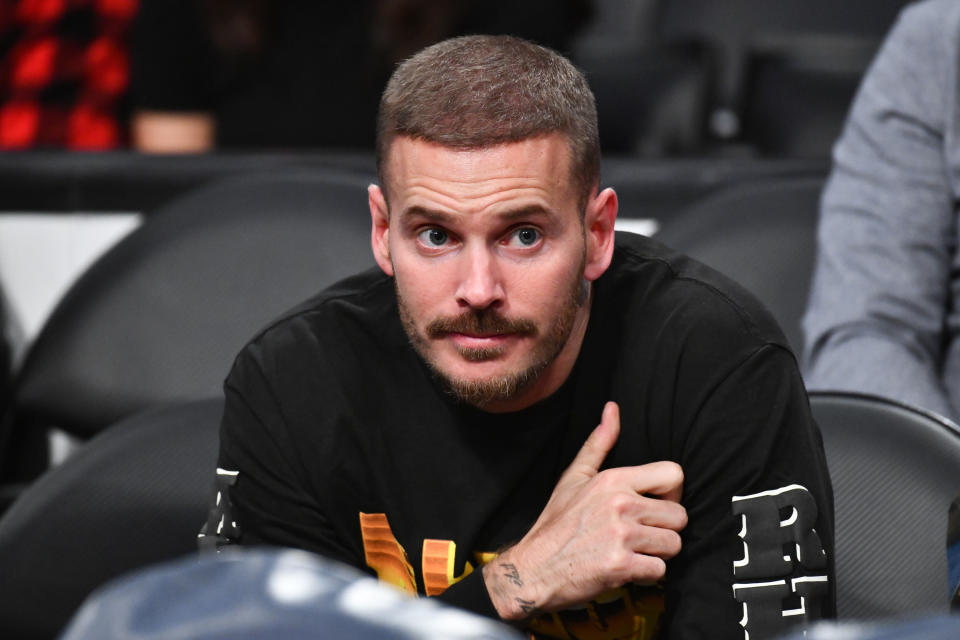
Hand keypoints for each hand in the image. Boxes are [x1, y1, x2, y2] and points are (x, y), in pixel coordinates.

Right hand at [482, 401, 686, 620]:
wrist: (534, 568)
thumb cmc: (557, 524)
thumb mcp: (574, 477)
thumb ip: (598, 443)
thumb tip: (612, 408)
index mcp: (613, 479)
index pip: (674, 474)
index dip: (673, 494)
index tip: (657, 506)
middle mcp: (620, 503)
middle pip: (680, 516)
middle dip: (665, 530)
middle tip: (640, 536)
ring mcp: (622, 535)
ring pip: (673, 545)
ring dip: (657, 554)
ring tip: (632, 552)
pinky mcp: (621, 566)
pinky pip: (659, 571)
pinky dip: (646, 576)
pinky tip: (626, 570)